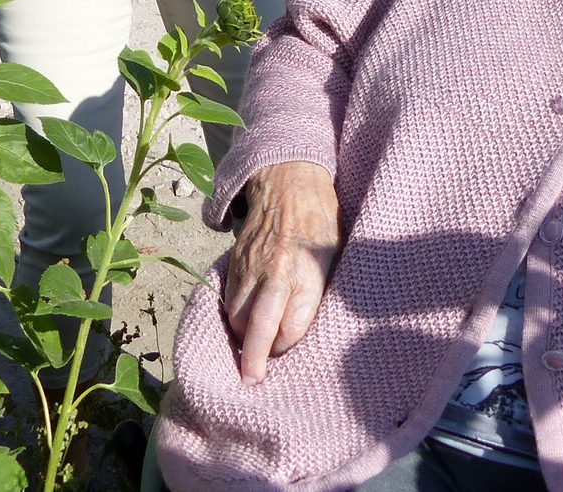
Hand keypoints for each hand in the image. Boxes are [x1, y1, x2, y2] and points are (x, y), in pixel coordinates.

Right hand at [220, 161, 339, 384]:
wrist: (288, 180)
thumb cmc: (321, 222)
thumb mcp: (335, 256)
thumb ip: (320, 293)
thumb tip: (311, 332)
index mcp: (308, 273)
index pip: (291, 328)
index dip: (288, 347)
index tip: (287, 357)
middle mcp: (277, 272)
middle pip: (259, 326)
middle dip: (253, 359)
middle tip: (252, 381)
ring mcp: (252, 266)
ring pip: (237, 314)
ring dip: (241, 337)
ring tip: (250, 352)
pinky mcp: (235, 260)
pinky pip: (228, 297)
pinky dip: (232, 315)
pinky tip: (241, 323)